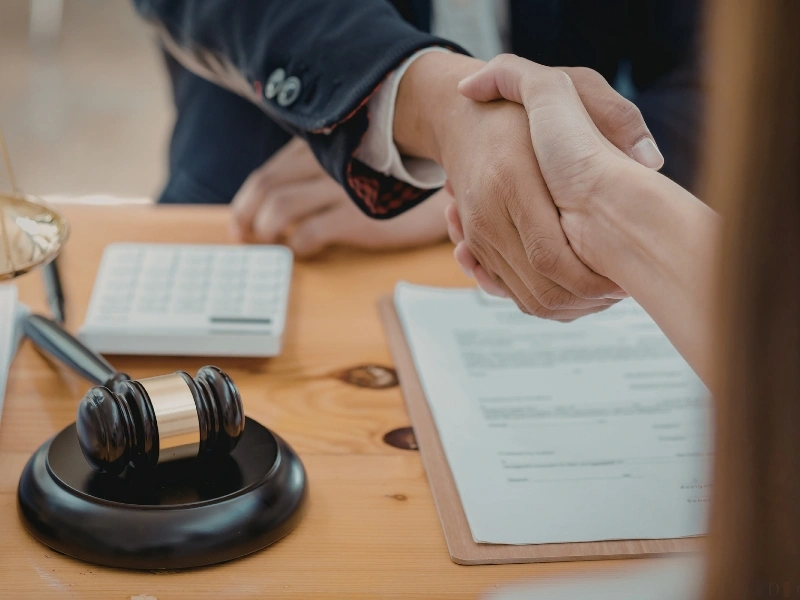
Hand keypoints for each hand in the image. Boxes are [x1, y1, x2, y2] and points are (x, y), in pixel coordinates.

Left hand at [230, 137, 449, 256]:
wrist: (446, 190)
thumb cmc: (399, 179)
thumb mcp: (357, 161)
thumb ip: (324, 167)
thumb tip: (285, 194)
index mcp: (322, 146)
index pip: (269, 172)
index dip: (246, 200)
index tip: (240, 221)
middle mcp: (326, 162)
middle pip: (266, 189)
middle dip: (246, 216)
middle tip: (244, 237)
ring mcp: (341, 189)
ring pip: (280, 210)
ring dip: (267, 232)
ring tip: (272, 245)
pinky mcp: (357, 216)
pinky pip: (311, 234)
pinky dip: (299, 246)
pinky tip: (305, 251)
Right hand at [451, 55, 653, 278]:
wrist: (461, 121)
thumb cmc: (521, 110)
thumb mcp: (569, 89)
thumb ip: (614, 115)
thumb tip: (651, 160)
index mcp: (512, 179)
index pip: (551, 256)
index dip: (592, 280)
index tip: (625, 279)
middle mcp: (488, 214)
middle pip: (539, 286)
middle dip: (586, 300)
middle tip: (621, 291)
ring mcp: (477, 234)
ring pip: (525, 297)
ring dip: (568, 305)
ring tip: (603, 292)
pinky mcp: (476, 246)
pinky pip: (508, 291)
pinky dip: (541, 299)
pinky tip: (570, 288)